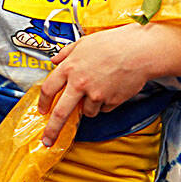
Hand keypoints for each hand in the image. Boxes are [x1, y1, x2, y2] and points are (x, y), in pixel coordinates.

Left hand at [36, 25, 159, 146]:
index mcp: (69, 67)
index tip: (41, 110)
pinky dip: (105, 103)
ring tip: (99, 88)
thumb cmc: (112, 43)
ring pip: (86, 111)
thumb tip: (54, 60)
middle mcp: (79, 83)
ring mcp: (96, 95)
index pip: (48, 89)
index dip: (43, 102)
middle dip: (52, 129)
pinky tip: (111, 88)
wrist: (138, 51)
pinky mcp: (111, 102)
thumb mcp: (83, 42)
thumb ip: (66, 53)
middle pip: (60, 113)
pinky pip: (104, 109)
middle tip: (47, 139)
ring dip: (88, 106)